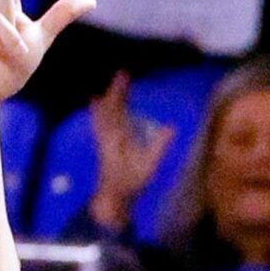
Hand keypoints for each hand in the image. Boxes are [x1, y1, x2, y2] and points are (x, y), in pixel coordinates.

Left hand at [85, 72, 175, 235]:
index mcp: (116, 135)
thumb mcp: (149, 165)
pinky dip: (99, 110)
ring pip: (101, 112)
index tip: (124, 74)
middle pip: (107, 106)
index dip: (119, 90)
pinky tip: (98, 105)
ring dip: (107, 99)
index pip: (116, 107)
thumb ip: (159, 146)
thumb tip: (171, 127)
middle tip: (123, 76)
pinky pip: (99, 121)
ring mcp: (102, 138)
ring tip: (112, 88)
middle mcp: (106, 132)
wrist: (112, 196)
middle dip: (115, 91)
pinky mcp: (102, 144)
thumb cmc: (131, 182)